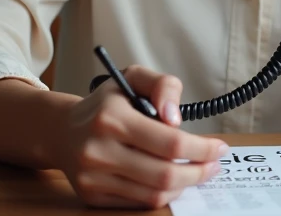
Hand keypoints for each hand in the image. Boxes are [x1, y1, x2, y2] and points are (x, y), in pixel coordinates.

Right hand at [54, 65, 228, 208]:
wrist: (62, 131)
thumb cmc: (106, 104)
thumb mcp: (133, 78)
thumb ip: (163, 85)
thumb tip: (175, 118)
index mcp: (112, 117)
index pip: (170, 143)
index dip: (202, 149)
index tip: (219, 148)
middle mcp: (99, 150)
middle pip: (165, 174)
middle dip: (199, 172)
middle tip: (213, 165)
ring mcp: (93, 178)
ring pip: (154, 194)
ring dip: (184, 186)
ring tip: (195, 172)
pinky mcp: (92, 196)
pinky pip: (138, 203)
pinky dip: (161, 194)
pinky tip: (171, 181)